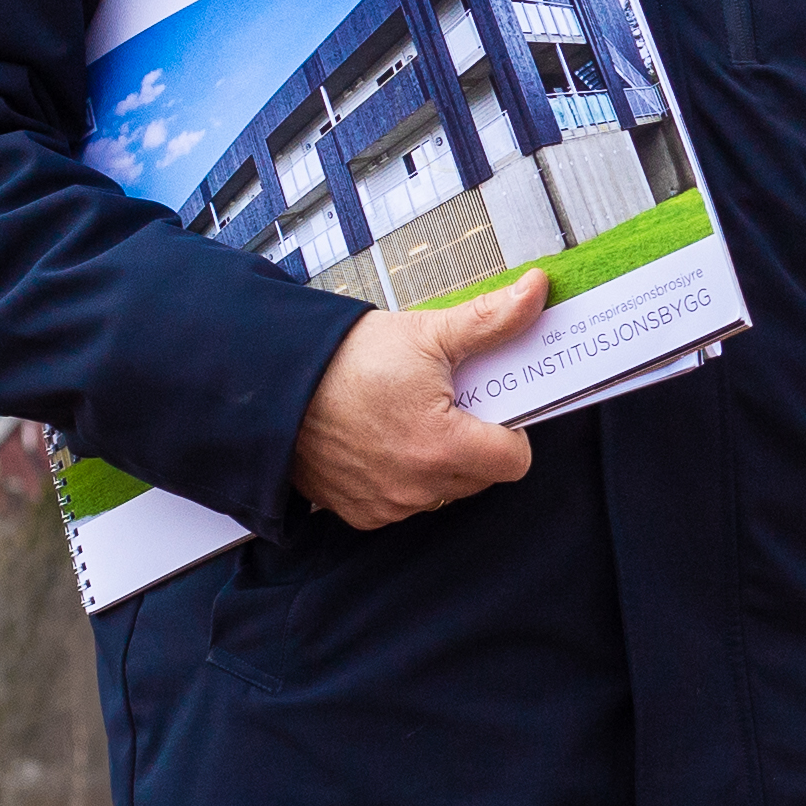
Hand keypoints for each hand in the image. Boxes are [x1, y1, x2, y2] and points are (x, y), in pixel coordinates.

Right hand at [288, 275, 546, 529]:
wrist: (270, 383)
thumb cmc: (342, 360)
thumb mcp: (426, 332)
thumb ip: (491, 320)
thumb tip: (535, 293)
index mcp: (442, 447)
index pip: (515, 460)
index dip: (512, 429)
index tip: (493, 404)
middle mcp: (416, 487)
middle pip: (481, 476)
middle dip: (475, 441)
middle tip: (450, 403)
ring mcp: (387, 504)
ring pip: (444, 490)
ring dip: (440, 461)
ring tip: (411, 417)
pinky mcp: (360, 513)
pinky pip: (404, 501)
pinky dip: (403, 476)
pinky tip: (384, 440)